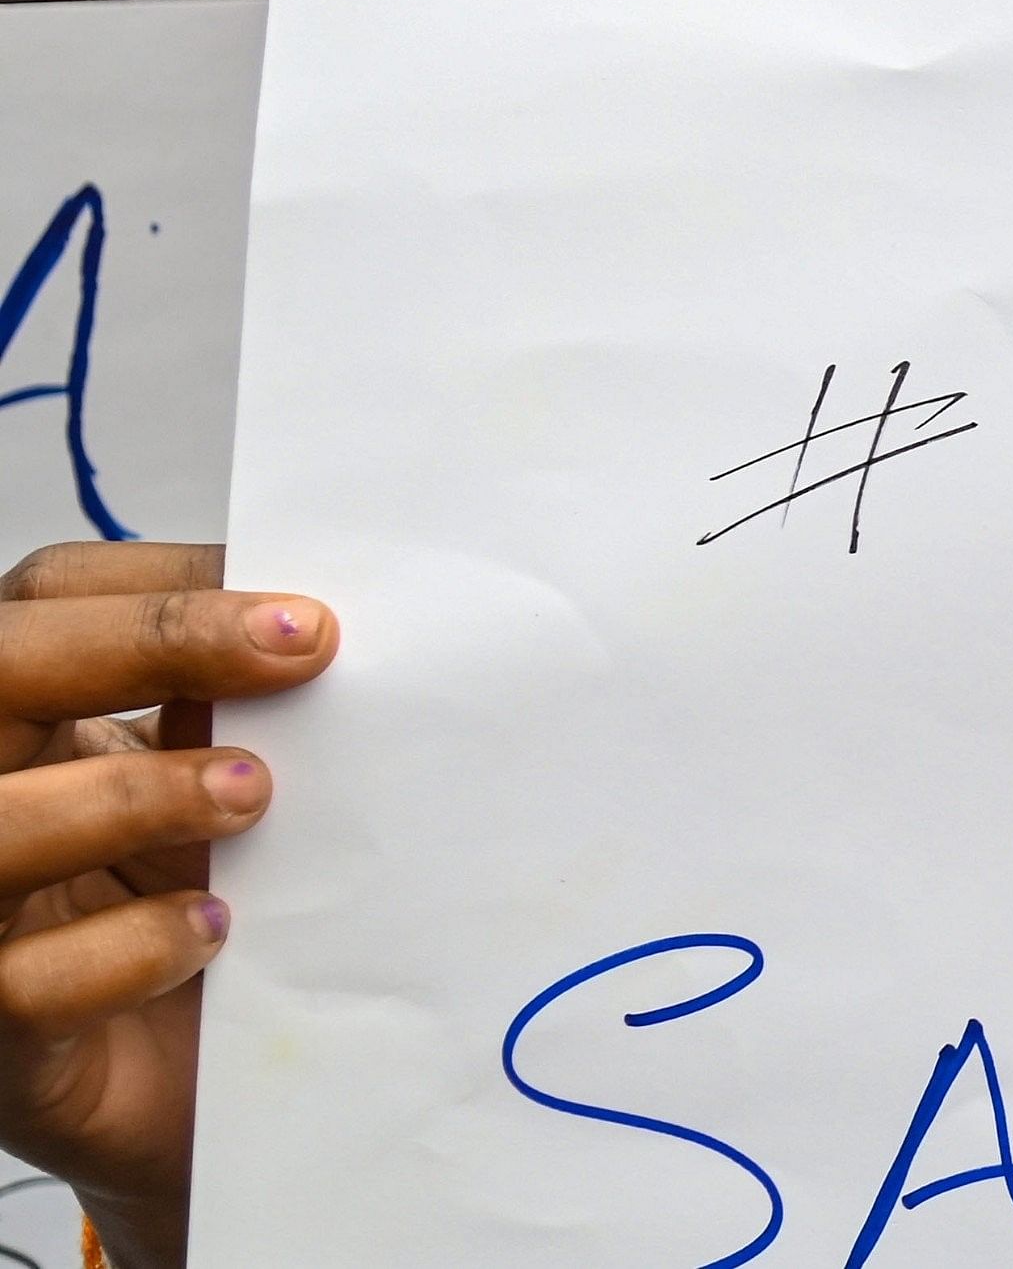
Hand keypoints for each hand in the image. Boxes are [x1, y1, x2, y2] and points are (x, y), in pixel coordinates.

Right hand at [0, 544, 336, 1268]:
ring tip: (255, 793)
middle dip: (149, 641)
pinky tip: (215, 930)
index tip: (300, 600)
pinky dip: (127, 949)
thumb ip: (231, 712)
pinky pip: (23, 986)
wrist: (204, 1096)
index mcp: (27, 725)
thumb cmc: (206, 917)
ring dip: (132, 793)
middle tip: (303, 644)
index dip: (157, 583)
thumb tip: (316, 620)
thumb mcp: (218, 794)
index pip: (42, 602)